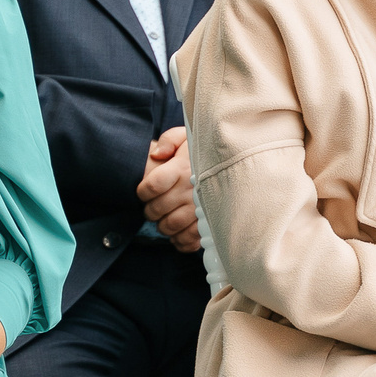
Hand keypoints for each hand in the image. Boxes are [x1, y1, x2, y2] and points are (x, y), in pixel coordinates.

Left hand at [138, 126, 201, 252]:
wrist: (233, 161)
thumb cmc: (202, 150)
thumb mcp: (185, 136)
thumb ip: (168, 140)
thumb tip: (156, 155)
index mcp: (182, 167)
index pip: (152, 185)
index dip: (142, 192)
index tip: (144, 192)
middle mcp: (191, 189)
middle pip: (158, 208)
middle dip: (149, 210)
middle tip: (152, 208)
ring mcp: (201, 208)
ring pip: (172, 225)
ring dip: (162, 226)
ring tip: (163, 219)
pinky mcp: (210, 223)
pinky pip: (190, 239)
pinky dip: (180, 241)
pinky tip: (177, 234)